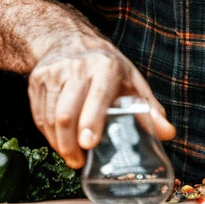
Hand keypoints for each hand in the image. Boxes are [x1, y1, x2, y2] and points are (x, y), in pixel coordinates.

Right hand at [28, 42, 175, 168]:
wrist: (71, 41)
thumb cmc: (108, 68)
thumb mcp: (132, 82)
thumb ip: (149, 110)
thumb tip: (168, 134)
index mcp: (106, 68)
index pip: (96, 97)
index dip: (91, 122)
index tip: (89, 145)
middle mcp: (76, 68)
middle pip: (66, 114)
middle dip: (70, 144)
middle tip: (79, 162)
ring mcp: (53, 73)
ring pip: (49, 118)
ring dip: (58, 143)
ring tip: (71, 156)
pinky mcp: (36, 80)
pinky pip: (38, 115)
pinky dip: (47, 135)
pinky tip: (59, 142)